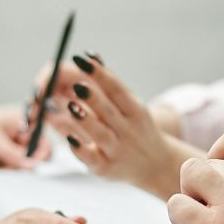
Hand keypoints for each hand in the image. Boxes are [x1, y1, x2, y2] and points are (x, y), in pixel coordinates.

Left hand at [0, 102, 48, 168]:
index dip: (37, 156)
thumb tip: (30, 166)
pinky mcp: (7, 153)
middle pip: (34, 155)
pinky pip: (11, 166)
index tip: (27, 167)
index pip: (42, 141)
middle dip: (19, 165)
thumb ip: (13, 154)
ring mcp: (15, 144)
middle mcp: (23, 132)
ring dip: (8, 169)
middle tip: (4, 167)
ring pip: (22, 164)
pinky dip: (2, 169)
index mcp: (24, 121)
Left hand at [35, 53, 185, 196]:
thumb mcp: (131, 105)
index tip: (82, 59)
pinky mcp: (105, 168)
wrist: (155, 165)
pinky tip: (69, 138)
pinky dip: (81, 149)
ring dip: (86, 121)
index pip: (117, 89)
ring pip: (100, 134)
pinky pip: (91, 158)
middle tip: (76, 84)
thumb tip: (91, 55)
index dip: (100, 74)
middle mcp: (128, 130)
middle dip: (93, 98)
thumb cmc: (136, 128)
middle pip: (109, 111)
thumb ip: (110, 84)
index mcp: (135, 110)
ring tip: (71, 106)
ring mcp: (117, 150)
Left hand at [166, 126, 223, 223]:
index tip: (220, 184)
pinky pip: (175, 205)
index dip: (218, 155)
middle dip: (202, 187)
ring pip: (189, 174)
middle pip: (207, 161)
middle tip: (213, 217)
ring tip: (201, 223)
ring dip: (187, 197)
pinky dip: (177, 219)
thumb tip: (216, 159)